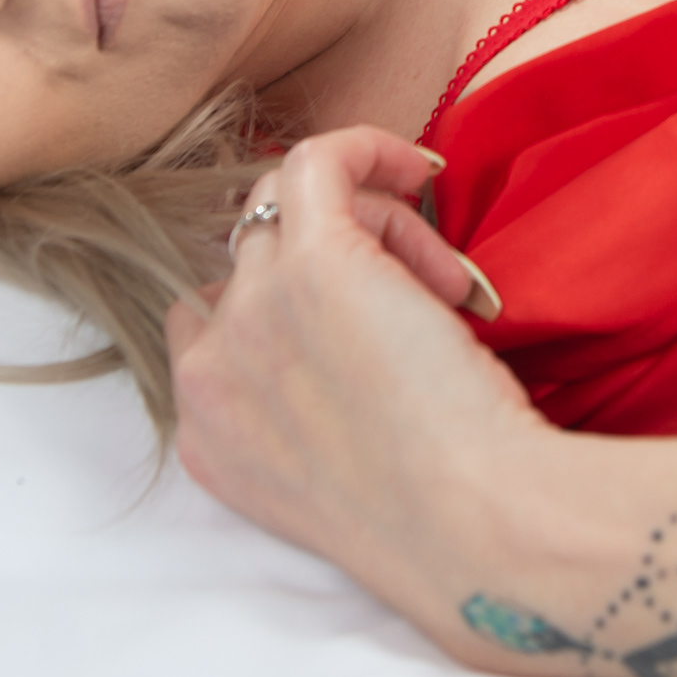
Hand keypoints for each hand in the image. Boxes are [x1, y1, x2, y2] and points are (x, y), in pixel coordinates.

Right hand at [165, 126, 559, 624]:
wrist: (471, 526)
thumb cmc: (440, 516)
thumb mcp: (331, 480)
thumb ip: (300, 415)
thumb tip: (345, 341)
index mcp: (206, 433)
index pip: (206, 320)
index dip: (278, 297)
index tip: (351, 314)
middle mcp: (211, 368)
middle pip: (252, 257)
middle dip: (331, 263)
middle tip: (418, 301)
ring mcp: (254, 308)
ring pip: (291, 209)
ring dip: (373, 227)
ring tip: (442, 285)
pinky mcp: (316, 259)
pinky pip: (319, 160)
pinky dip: (369, 149)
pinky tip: (421, 167)